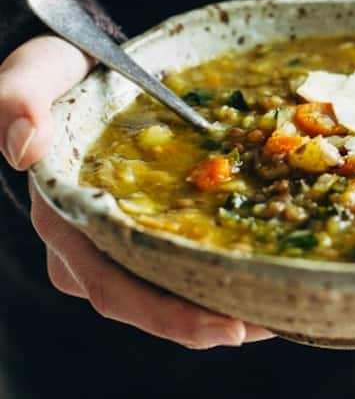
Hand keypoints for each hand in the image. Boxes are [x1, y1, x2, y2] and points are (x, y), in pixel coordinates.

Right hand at [0, 35, 274, 349]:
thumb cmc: (62, 77)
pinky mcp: (141, 237)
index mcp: (64, 220)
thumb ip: (21, 97)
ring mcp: (113, 248)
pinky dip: (220, 280)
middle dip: (211, 324)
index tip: (226, 328)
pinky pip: (180, 269)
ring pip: (167, 293)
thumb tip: (24, 146)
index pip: (114, 288)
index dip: (169, 316)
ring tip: (284, 314)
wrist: (84, 70)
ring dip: (222, 307)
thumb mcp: (38, 72)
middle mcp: (86, 249)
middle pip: (150, 305)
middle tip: (273, 326)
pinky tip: (269, 284)